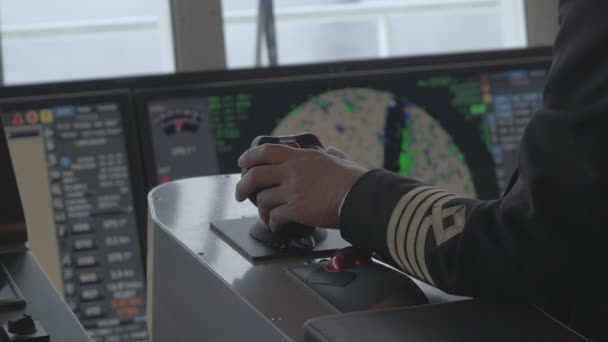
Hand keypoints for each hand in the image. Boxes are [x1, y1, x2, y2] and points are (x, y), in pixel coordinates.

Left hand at [236, 144, 366, 230]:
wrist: (361, 198)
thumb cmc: (355, 181)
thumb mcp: (341, 160)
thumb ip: (332, 154)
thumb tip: (332, 151)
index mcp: (302, 157)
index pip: (266, 151)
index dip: (250, 156)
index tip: (243, 162)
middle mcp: (293, 171)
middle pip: (256, 175)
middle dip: (243, 186)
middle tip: (240, 194)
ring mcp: (292, 190)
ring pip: (263, 199)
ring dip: (262, 210)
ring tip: (266, 216)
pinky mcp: (295, 209)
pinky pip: (274, 217)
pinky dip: (272, 223)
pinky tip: (277, 226)